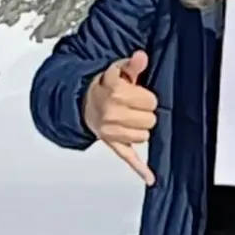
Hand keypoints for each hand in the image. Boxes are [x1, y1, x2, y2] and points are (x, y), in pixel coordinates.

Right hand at [83, 51, 157, 184]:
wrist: (83, 103)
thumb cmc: (105, 86)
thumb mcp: (118, 71)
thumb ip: (132, 64)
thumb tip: (141, 56)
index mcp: (115, 93)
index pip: (150, 101)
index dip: (147, 98)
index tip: (140, 95)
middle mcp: (112, 113)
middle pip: (150, 120)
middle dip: (145, 113)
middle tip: (135, 107)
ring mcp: (111, 131)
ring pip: (144, 136)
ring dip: (140, 128)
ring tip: (130, 119)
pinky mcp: (113, 144)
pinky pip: (128, 158)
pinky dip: (140, 169)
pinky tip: (150, 178)